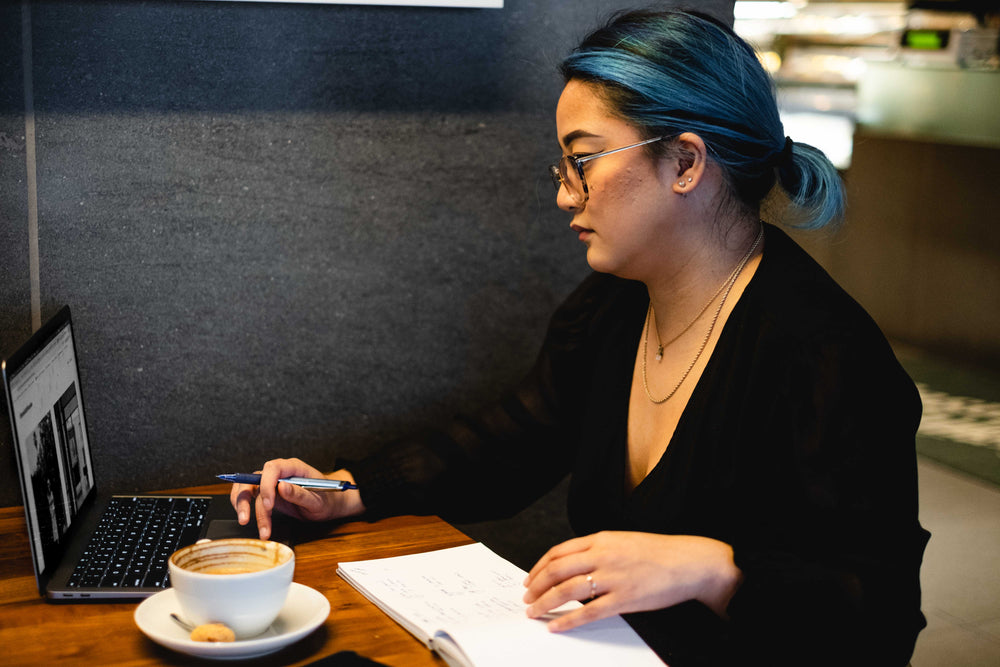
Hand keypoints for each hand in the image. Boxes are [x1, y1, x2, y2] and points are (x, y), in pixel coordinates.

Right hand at [228, 457, 364, 539]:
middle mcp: (280, 473)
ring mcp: (272, 483)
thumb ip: (300, 494)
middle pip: (255, 479)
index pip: (273, 468)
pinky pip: (251, 498)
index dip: (266, 484)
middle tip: (246, 519)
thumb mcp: (318, 500)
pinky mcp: (269, 494)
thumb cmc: (327, 499)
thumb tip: (282, 487)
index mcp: (294, 467)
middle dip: (245, 499)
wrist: (329, 505)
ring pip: (249, 490)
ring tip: (258, 530)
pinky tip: (252, 522)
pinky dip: (247, 510)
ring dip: (245, 508)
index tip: (269, 504)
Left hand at [522, 531, 742, 631]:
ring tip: (533, 612)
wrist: (688, 562)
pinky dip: (567, 620)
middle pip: (557, 571)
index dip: (539, 567)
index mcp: (601, 539)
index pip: (558, 552)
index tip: (530, 579)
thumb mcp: (622, 540)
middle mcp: (603, 555)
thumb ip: (597, 549)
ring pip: (567, 591)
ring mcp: (612, 578)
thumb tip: (572, 565)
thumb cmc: (658, 552)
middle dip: (536, 586)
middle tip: (526, 598)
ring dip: (544, 603)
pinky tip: (555, 625)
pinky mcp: (624, 599)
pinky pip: (588, 612)